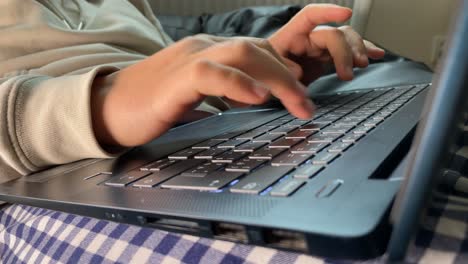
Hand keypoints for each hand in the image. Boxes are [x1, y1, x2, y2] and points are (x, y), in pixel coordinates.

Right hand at [91, 36, 313, 146]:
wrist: (107, 108)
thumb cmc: (152, 103)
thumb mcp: (195, 92)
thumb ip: (222, 89)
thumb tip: (253, 96)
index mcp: (209, 51)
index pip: (256, 49)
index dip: (283, 67)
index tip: (302, 91)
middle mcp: (203, 48)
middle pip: (257, 49)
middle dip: (289, 77)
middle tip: (308, 106)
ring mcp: (188, 60)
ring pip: (242, 54)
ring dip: (277, 79)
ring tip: (298, 104)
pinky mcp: (174, 81)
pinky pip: (210, 73)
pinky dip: (238, 84)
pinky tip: (259, 98)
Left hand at [269, 4, 385, 83]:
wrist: (263, 86)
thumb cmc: (261, 76)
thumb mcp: (265, 75)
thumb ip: (281, 71)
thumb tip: (299, 71)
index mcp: (290, 36)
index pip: (309, 16)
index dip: (327, 12)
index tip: (345, 14)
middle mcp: (308, 38)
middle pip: (334, 34)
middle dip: (345, 51)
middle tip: (347, 73)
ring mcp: (319, 49)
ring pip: (346, 40)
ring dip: (358, 51)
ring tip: (362, 65)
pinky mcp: (326, 60)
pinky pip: (348, 52)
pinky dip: (362, 52)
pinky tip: (377, 54)